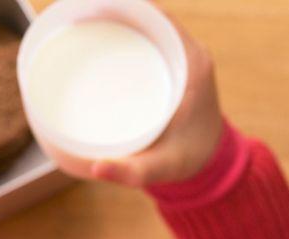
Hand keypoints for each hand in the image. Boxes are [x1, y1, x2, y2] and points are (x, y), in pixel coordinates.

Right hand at [54, 11, 223, 188]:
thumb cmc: (190, 162)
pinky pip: (148, 39)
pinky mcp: (171, 67)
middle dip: (115, 11)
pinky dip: (124, 34)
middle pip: (151, 17)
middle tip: (77, 18)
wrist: (211, 163)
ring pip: (148, 25)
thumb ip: (131, 172)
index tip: (94, 8)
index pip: (161, 19)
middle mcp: (189, 55)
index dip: (129, 7)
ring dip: (117, 20)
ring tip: (79, 24)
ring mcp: (181, 58)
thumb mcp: (162, 168)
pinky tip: (97, 41)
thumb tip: (95, 169)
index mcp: (192, 67)